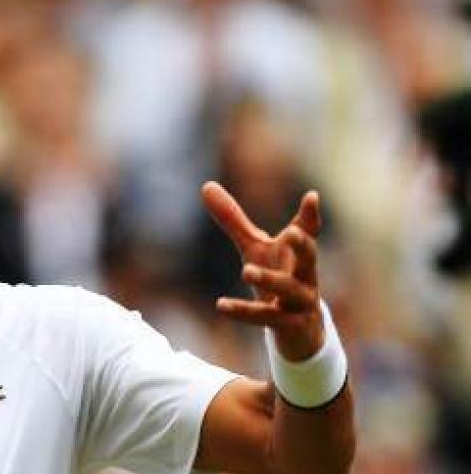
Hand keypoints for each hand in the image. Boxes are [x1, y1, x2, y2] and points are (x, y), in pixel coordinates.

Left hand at [201, 181, 323, 361]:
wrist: (297, 332)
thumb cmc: (275, 279)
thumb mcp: (253, 248)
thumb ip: (233, 220)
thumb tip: (206, 185)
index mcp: (298, 254)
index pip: (308, 231)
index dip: (309, 216)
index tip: (311, 197)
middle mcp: (306, 276)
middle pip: (310, 258)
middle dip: (303, 246)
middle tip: (292, 232)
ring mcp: (301, 303)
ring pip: (289, 290)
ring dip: (269, 279)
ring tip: (246, 271)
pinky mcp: (290, 326)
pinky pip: (268, 318)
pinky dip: (245, 311)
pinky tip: (220, 305)